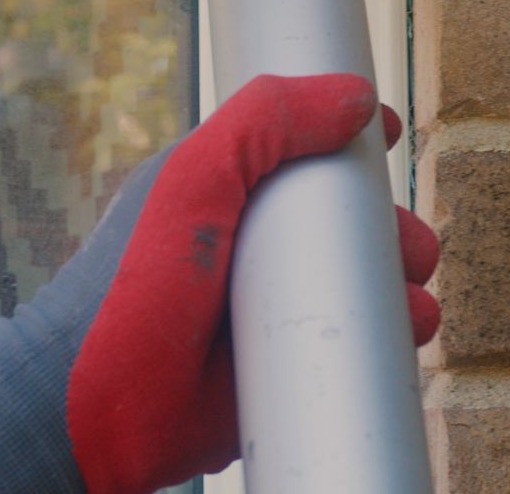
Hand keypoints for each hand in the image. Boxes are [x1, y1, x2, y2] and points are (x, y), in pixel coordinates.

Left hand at [0, 73, 440, 493]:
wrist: (93, 411)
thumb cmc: (127, 290)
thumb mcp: (191, 180)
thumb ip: (263, 124)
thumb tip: (352, 98)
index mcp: (218, 188)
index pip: (293, 146)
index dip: (344, 139)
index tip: (385, 137)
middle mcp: (243, 243)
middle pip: (338, 221)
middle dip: (388, 228)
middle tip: (414, 246)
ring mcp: (260, 309)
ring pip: (350, 285)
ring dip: (397, 288)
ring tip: (416, 299)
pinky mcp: (273, 370)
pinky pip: (342, 347)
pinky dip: (382, 341)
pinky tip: (404, 338)